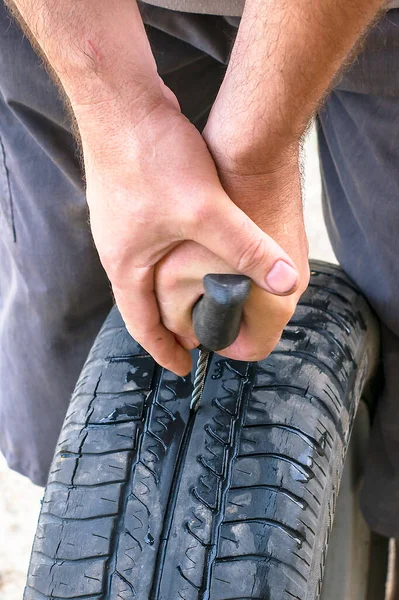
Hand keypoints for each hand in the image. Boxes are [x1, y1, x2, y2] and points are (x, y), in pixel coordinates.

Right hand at [76, 94, 299, 375]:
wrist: (121, 101)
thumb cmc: (151, 159)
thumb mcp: (206, 210)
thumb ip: (247, 248)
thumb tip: (285, 281)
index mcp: (125, 265)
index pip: (142, 324)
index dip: (165, 350)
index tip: (186, 367)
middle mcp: (116, 248)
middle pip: (141, 301)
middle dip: (168, 322)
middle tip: (197, 335)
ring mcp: (121, 222)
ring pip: (146, 272)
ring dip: (169, 290)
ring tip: (198, 298)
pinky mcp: (131, 199)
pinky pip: (151, 244)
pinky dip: (170, 260)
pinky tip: (191, 250)